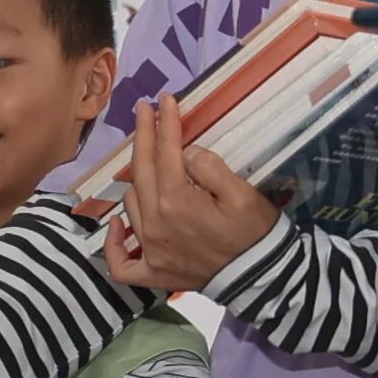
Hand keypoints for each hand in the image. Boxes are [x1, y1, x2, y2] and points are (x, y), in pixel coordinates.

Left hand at [96, 96, 283, 299]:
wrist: (262, 278)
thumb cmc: (255, 233)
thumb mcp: (242, 194)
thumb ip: (210, 168)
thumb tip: (186, 153)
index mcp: (177, 201)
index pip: (164, 153)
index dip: (164, 123)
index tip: (164, 100)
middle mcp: (155, 223)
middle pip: (141, 171)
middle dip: (143, 136)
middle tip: (143, 110)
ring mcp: (151, 250)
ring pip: (131, 203)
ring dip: (138, 180)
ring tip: (151, 164)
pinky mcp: (154, 272)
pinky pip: (121, 262)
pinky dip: (116, 244)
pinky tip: (118, 226)